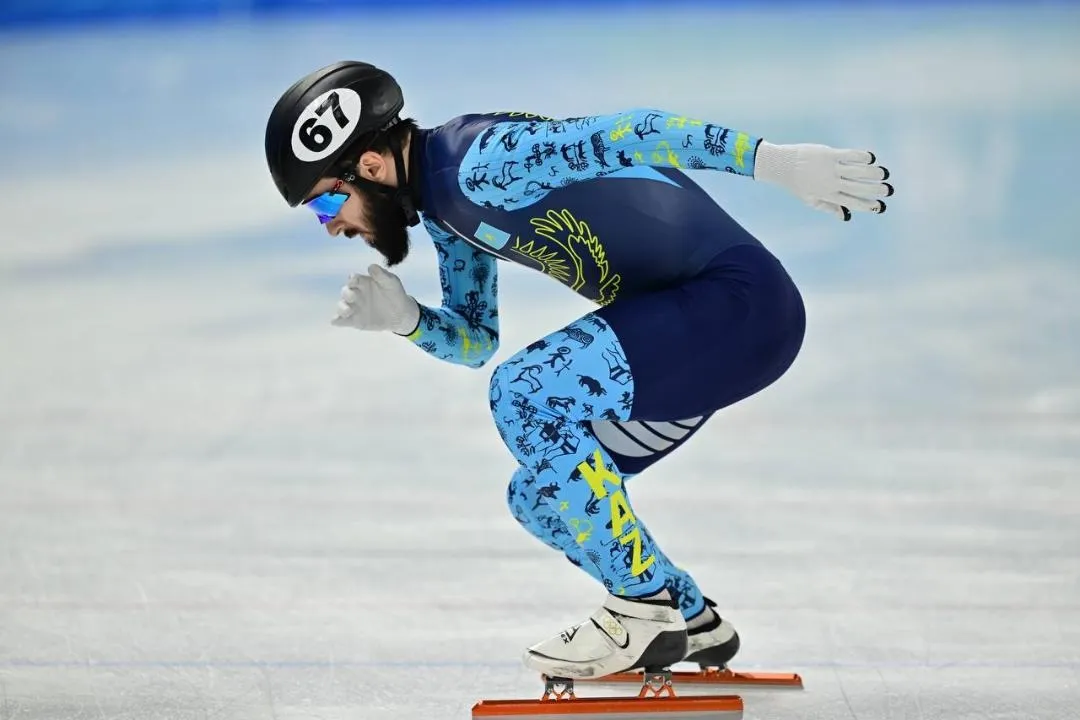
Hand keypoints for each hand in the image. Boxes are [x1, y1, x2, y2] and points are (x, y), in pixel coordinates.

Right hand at [330, 264, 419, 334]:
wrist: (401, 313)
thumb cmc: (394, 293)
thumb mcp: (391, 282)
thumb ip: (381, 274)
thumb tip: (371, 267)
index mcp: (362, 282)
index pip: (353, 279)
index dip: (352, 280)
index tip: (354, 281)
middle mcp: (355, 294)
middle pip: (345, 292)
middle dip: (347, 294)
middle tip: (353, 297)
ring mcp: (353, 307)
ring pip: (341, 306)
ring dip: (341, 308)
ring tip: (347, 311)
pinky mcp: (354, 320)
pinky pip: (342, 320)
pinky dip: (337, 321)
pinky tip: (337, 321)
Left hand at [753, 140, 893, 220]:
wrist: (781, 165)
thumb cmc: (797, 183)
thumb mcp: (811, 200)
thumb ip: (829, 207)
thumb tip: (846, 217)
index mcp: (827, 195)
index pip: (852, 202)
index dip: (867, 205)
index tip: (880, 207)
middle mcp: (831, 183)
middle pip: (858, 188)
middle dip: (875, 190)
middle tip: (888, 190)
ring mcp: (831, 168)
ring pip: (858, 171)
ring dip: (873, 173)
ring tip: (884, 174)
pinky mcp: (829, 154)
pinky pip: (850, 155)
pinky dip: (862, 156)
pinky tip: (871, 158)